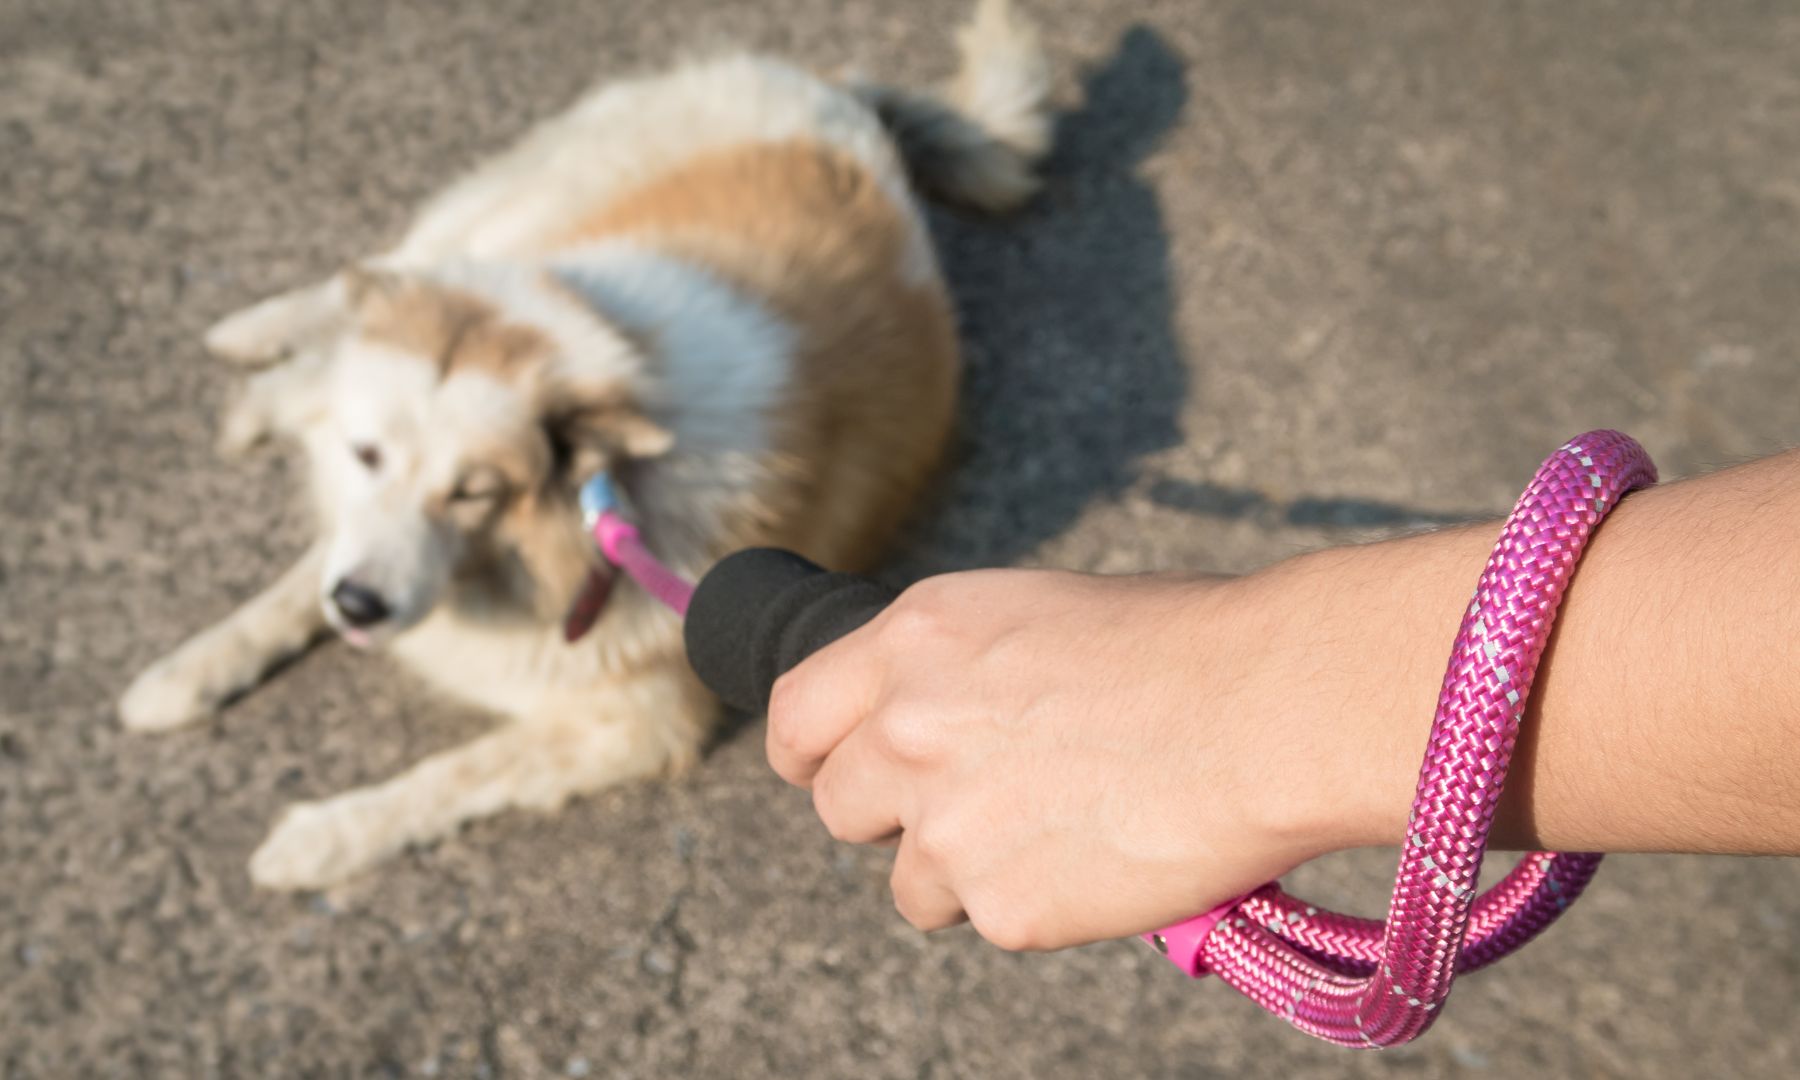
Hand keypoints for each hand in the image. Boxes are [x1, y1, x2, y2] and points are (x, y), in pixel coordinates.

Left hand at [765, 568, 1374, 950]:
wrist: (1270, 710)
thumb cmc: (1186, 648)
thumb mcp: (1038, 615)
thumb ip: (957, 669)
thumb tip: (927, 714)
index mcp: (917, 638)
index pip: (795, 714)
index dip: (815, 751)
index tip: (835, 768)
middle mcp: (908, 727)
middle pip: (837, 805)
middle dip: (892, 813)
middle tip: (974, 804)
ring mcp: (947, 823)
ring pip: (910, 881)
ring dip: (965, 867)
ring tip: (1060, 828)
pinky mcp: (1001, 907)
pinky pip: (988, 919)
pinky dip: (1035, 903)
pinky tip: (1100, 856)